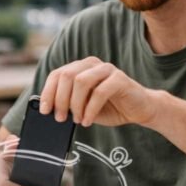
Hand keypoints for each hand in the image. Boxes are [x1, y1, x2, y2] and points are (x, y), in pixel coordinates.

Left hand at [40, 56, 155, 126]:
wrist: (140, 110)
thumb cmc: (110, 108)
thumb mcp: (84, 107)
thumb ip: (69, 105)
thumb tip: (50, 111)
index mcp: (81, 68)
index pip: (57, 74)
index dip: (48, 92)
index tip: (45, 110)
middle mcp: (92, 64)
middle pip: (67, 76)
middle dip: (60, 99)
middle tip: (60, 118)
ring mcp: (107, 69)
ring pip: (81, 81)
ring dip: (75, 104)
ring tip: (77, 120)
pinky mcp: (120, 79)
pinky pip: (100, 92)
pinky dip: (90, 109)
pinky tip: (88, 121)